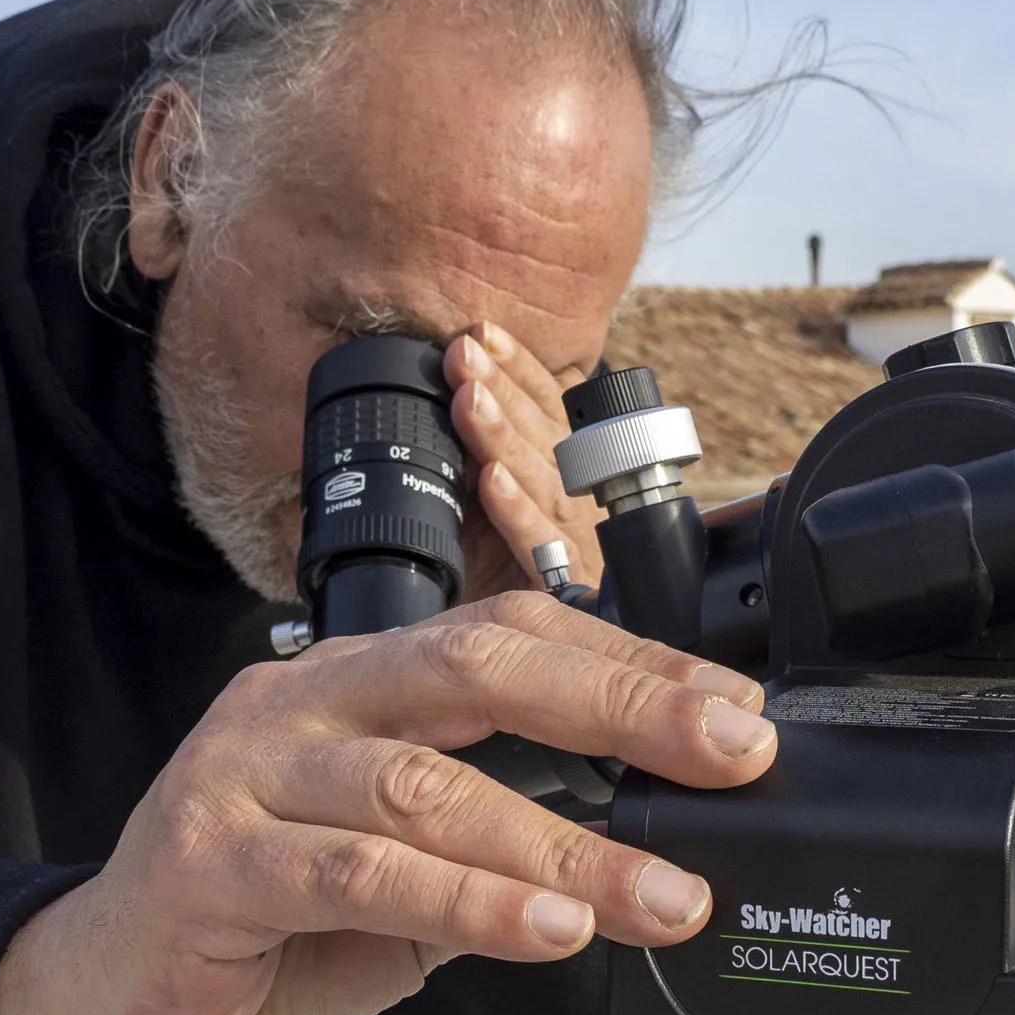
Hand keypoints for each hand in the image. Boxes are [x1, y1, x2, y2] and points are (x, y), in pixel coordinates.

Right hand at [0, 592, 772, 1014]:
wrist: (97, 993)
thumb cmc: (260, 924)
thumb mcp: (403, 878)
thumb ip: (500, 847)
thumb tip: (651, 854)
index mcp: (354, 681)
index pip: (507, 632)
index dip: (629, 663)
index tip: (736, 715)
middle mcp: (299, 700)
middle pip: (478, 665)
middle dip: (622, 704)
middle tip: (733, 753)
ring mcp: (244, 773)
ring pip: (426, 786)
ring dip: (561, 843)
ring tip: (660, 894)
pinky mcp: (209, 862)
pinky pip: (357, 874)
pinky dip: (467, 902)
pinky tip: (546, 926)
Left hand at [449, 324, 605, 600]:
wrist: (529, 681)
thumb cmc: (498, 599)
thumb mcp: (480, 525)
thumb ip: (471, 474)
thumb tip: (436, 413)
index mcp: (560, 484)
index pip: (547, 412)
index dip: (518, 371)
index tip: (482, 334)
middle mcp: (576, 511)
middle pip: (547, 438)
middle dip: (504, 389)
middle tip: (465, 351)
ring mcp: (578, 552)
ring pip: (545, 484)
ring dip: (504, 437)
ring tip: (470, 398)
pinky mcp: (573, 597)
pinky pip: (544, 553)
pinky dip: (518, 515)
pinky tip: (492, 484)